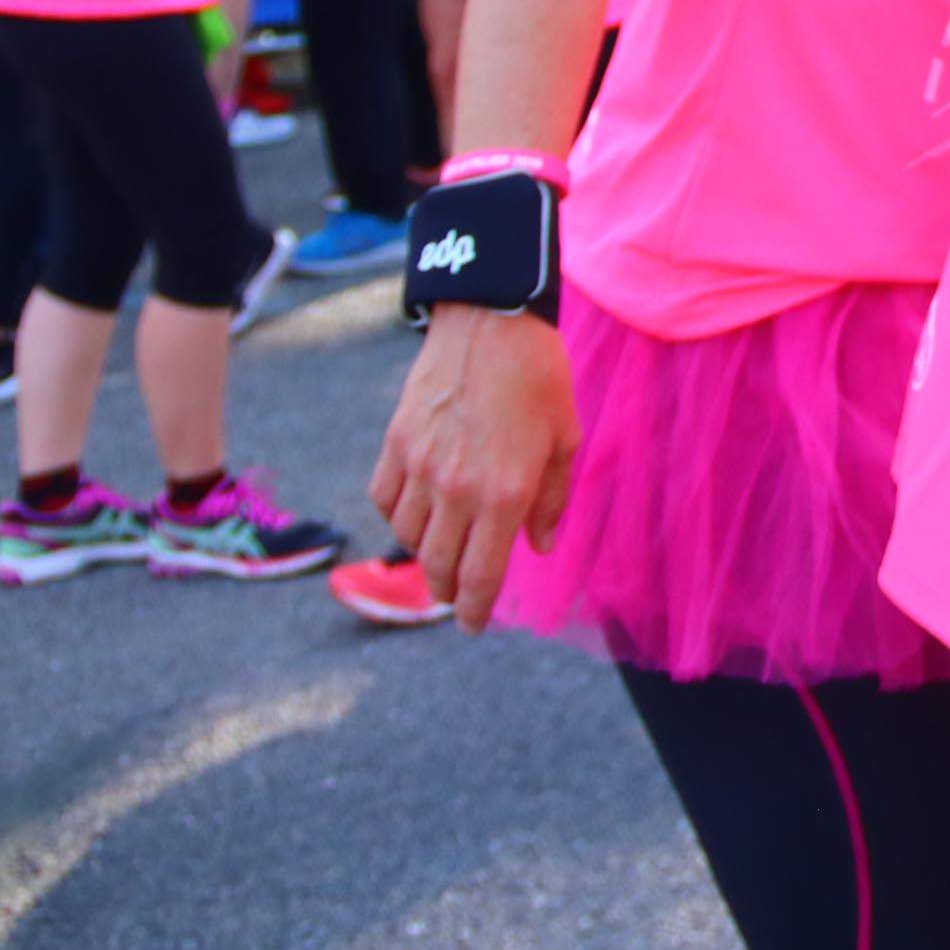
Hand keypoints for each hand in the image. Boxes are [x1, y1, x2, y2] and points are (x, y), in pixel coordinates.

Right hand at [372, 305, 581, 631]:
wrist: (491, 323)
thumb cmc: (540, 380)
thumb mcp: (564, 441)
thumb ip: (550, 500)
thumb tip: (537, 547)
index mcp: (505, 494)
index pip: (481, 575)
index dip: (476, 610)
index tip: (474, 626)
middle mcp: (456, 488)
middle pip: (438, 565)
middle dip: (449, 590)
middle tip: (459, 596)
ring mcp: (418, 467)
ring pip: (406, 538)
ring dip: (423, 555)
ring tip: (441, 555)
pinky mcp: (393, 444)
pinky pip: (384, 500)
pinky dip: (397, 516)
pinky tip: (415, 515)